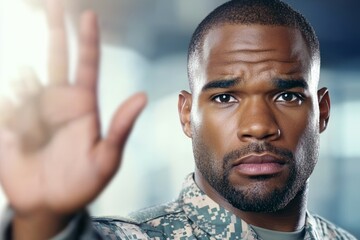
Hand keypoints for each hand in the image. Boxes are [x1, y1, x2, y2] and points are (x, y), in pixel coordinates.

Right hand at [0, 0, 145, 237]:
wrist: (51, 204)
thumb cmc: (82, 183)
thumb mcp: (106, 159)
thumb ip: (121, 128)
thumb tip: (142, 96)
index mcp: (82, 106)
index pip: (86, 65)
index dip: (87, 40)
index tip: (88, 14)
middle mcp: (57, 101)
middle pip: (56, 57)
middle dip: (55, 30)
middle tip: (54, 3)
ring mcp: (32, 109)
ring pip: (25, 81)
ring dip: (27, 96)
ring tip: (37, 135)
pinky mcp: (10, 122)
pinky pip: (6, 105)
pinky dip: (10, 110)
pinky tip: (18, 134)